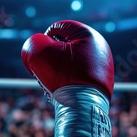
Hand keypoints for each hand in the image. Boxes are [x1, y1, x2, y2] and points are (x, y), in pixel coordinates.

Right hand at [21, 20, 113, 136]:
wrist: (84, 107)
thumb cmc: (62, 77)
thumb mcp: (38, 53)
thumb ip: (32, 43)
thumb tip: (38, 48)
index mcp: (88, 34)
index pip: (58, 28)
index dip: (44, 41)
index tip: (42, 56)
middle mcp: (99, 46)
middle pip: (65, 45)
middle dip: (51, 57)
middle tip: (47, 71)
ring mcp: (104, 63)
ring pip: (71, 60)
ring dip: (58, 69)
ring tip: (54, 82)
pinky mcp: (103, 78)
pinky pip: (81, 73)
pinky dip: (70, 78)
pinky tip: (65, 89)